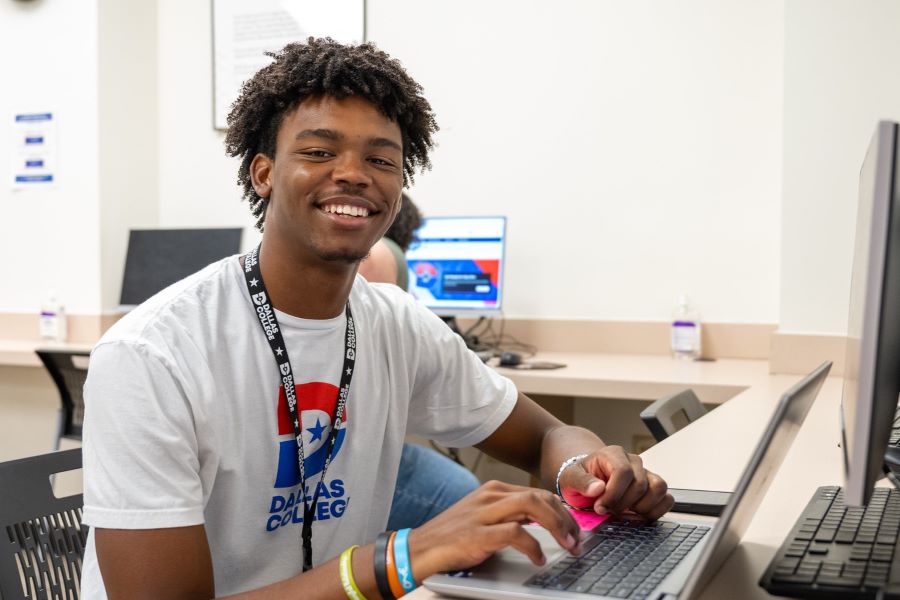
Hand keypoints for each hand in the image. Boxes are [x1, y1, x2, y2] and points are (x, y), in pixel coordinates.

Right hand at [407, 480, 581, 582]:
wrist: (417, 550)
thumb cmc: (451, 538)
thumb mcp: (483, 519)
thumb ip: (509, 517)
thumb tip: (544, 524)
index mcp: (493, 491)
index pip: (537, 493)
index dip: (562, 511)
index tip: (575, 529)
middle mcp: (490, 497)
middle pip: (540, 496)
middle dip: (565, 518)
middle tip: (577, 539)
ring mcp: (484, 513)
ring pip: (532, 505)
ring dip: (557, 526)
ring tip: (568, 545)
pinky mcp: (478, 534)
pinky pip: (516, 533)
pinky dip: (534, 546)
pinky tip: (539, 559)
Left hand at [559, 446, 672, 519]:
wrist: (589, 479)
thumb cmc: (581, 477)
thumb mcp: (571, 477)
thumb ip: (581, 481)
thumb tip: (597, 488)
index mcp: (613, 454)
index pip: (623, 472)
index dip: (613, 494)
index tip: (600, 507)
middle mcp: (633, 461)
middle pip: (640, 484)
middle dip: (623, 504)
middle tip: (609, 511)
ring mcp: (646, 473)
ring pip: (658, 488)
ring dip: (642, 507)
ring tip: (624, 512)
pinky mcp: (654, 487)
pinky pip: (667, 498)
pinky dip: (655, 510)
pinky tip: (637, 515)